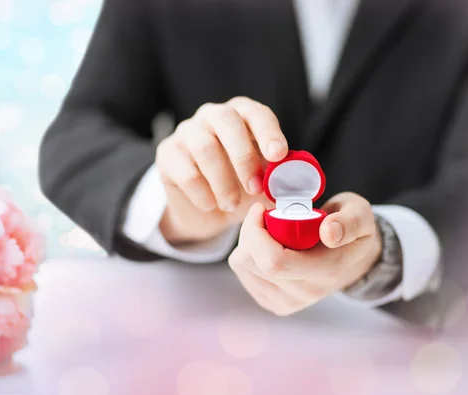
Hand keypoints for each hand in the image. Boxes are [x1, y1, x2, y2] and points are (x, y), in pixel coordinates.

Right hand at [156, 97, 287, 243]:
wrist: (206, 207)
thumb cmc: (241, 186)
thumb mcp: (264, 182)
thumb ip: (281, 180)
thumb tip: (301, 187)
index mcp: (242, 115)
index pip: (256, 113)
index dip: (268, 132)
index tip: (278, 155)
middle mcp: (213, 115)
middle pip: (226, 121)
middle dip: (244, 156)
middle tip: (255, 188)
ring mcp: (187, 131)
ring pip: (204, 148)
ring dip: (222, 181)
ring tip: (231, 205)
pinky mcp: (167, 152)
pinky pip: (184, 170)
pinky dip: (201, 193)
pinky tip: (210, 205)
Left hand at [228, 192, 381, 315]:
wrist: (354, 258)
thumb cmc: (351, 229)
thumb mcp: (359, 214)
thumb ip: (349, 222)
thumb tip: (329, 232)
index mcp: (327, 271)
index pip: (274, 261)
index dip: (257, 232)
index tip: (262, 208)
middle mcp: (306, 293)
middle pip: (252, 263)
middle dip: (249, 231)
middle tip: (264, 214)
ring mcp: (288, 302)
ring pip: (243, 267)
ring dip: (247, 241)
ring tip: (268, 229)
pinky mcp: (274, 303)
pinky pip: (243, 274)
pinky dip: (247, 254)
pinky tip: (265, 245)